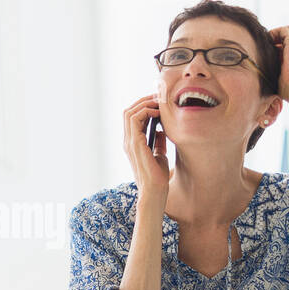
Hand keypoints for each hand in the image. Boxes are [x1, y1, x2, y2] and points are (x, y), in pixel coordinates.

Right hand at [122, 93, 168, 207]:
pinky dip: (146, 112)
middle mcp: (128, 141)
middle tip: (160, 99)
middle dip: (144, 101)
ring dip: (145, 104)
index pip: (132, 117)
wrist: (155, 191)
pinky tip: (159, 114)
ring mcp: (129, 142)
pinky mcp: (135, 144)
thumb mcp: (160, 155)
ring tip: (159, 104)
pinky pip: (135, 119)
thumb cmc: (157, 177)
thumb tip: (160, 130)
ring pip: (129, 112)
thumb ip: (158, 142)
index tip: (160, 104)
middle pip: (128, 111)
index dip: (144, 106)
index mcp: (132, 143)